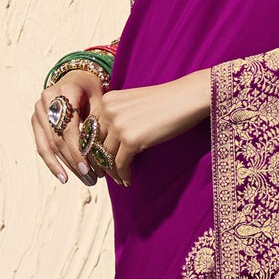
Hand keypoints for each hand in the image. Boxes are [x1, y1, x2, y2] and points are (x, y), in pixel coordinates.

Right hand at [31, 66, 107, 185]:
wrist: (76, 77)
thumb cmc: (93, 89)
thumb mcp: (101, 99)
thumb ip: (99, 121)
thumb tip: (103, 153)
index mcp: (65, 91)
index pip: (69, 127)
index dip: (78, 150)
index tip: (89, 168)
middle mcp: (47, 99)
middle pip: (58, 139)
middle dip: (74, 162)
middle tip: (92, 178)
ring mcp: (38, 110)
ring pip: (49, 145)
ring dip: (66, 166)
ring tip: (85, 179)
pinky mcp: (35, 120)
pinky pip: (41, 145)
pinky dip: (52, 162)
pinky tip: (63, 176)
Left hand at [81, 69, 211, 185]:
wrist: (187, 98)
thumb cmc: (166, 101)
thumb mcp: (133, 103)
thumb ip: (118, 116)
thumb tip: (109, 141)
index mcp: (107, 100)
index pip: (90, 129)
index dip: (93, 147)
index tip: (99, 159)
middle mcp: (109, 111)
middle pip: (95, 144)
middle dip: (99, 161)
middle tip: (105, 172)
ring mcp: (119, 126)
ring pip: (106, 156)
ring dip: (112, 171)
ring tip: (119, 179)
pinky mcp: (131, 140)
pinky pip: (120, 164)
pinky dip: (123, 175)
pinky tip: (128, 180)